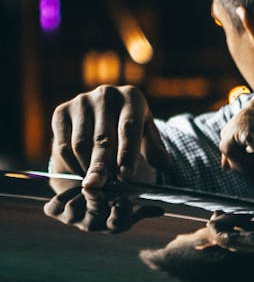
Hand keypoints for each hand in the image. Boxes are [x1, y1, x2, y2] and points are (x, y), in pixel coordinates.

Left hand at [43, 178, 163, 233]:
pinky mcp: (56, 212)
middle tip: (96, 188)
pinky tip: (70, 188)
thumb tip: (160, 211)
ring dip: (78, 197)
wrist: (84, 193)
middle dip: (96, 200)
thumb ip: (143, 209)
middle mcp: (93, 225)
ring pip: (74, 210)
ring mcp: (74, 219)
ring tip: (83, 185)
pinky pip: (54, 207)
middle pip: (95, 215)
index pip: (119, 223)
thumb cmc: (113, 197)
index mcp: (113, 224)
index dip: (121, 213)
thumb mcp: (129, 202)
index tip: (124, 200)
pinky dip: (60, 198)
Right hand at [51, 85, 170, 189]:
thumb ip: (156, 150)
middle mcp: (106, 94)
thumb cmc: (131, 130)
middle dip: (102, 166)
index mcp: (132, 97)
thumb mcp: (148, 137)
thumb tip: (164, 164)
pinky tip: (82, 175)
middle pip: (102, 138)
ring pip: (80, 144)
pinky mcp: (61, 112)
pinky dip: (71, 165)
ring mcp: (81, 102)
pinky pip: (63, 145)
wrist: (104, 117)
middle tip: (101, 188)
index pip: (129, 128)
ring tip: (96, 185)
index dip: (127, 153)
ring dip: (87, 168)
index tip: (126, 176)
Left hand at [218, 90, 253, 181]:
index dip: (245, 145)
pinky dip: (238, 165)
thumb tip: (241, 153)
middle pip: (235, 128)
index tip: (251, 164)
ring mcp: (252, 109)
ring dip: (240, 160)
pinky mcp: (244, 124)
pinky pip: (226, 148)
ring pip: (229, 139)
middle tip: (253, 173)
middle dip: (239, 153)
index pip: (249, 120)